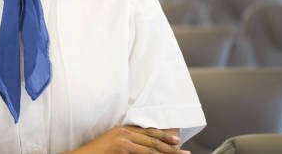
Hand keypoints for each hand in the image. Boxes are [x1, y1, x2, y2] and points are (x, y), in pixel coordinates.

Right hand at [70, 126, 188, 153]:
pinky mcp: (122, 147)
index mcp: (123, 129)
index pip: (148, 132)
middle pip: (153, 140)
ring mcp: (124, 140)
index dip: (164, 137)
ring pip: (151, 149)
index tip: (177, 141)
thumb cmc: (97, 153)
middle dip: (170, 147)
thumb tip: (142, 147)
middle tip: (184, 152)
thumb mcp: (113, 144)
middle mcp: (124, 132)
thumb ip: (128, 142)